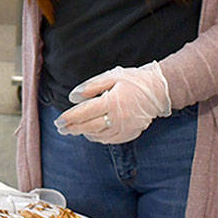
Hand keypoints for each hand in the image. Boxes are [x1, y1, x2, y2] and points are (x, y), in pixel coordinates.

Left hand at [54, 62, 171, 144]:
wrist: (159, 91)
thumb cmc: (133, 81)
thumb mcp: (111, 76)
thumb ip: (90, 87)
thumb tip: (73, 97)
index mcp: (112, 102)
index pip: (84, 113)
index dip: (69, 118)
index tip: (58, 121)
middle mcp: (118, 118)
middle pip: (89, 127)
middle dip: (72, 129)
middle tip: (61, 129)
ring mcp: (125, 128)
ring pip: (98, 135)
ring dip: (83, 133)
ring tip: (73, 130)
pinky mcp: (131, 133)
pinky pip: (110, 140)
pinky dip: (98, 138)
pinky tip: (90, 134)